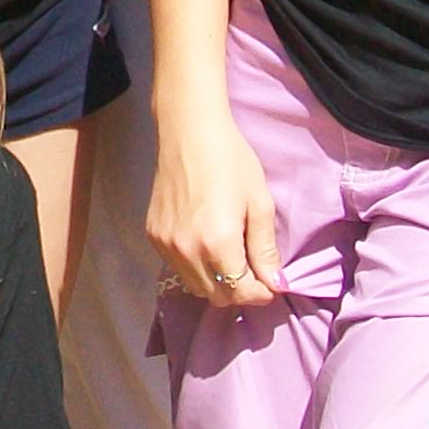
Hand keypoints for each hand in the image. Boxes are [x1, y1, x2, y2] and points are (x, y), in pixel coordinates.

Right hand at [147, 93, 281, 306]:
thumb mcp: (260, 203)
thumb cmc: (232, 161)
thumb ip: (266, 249)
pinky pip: (177, 267)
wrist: (189, 132)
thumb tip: (275, 283)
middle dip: (239, 290)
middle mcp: (187, 250)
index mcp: (218, 243)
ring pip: (195, 286)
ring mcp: (166, 244)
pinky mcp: (153, 235)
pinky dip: (195, 266)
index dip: (260, 293)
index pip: (241, 292)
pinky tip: (205, 242)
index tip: (270, 282)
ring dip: (216, 282)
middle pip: (217, 296)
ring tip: (229, 256)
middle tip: (252, 268)